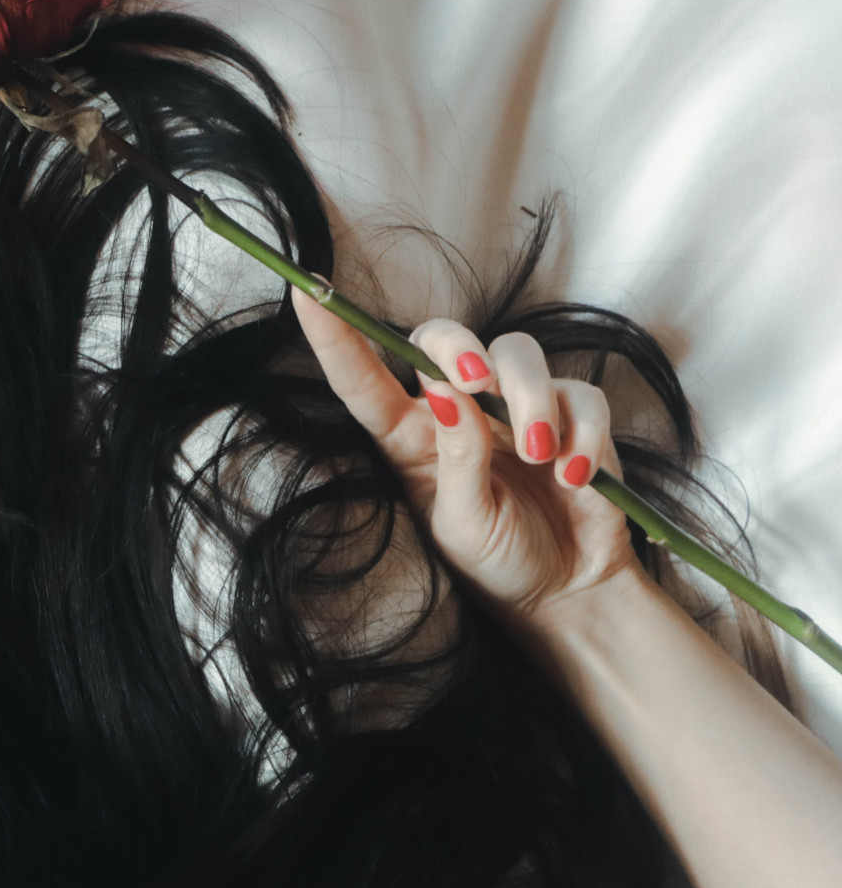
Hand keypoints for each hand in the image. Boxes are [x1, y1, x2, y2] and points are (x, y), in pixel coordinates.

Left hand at [292, 285, 646, 623]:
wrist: (568, 593)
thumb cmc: (498, 561)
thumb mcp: (462, 521)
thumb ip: (456, 455)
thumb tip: (442, 391)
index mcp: (410, 437)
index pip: (364, 378)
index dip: (335, 336)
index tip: (306, 294)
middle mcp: (458, 412)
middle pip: (444, 339)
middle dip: (459, 347)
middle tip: (476, 382)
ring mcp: (515, 409)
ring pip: (518, 354)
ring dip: (530, 399)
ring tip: (540, 456)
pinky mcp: (572, 417)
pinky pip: (580, 395)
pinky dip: (582, 431)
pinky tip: (574, 476)